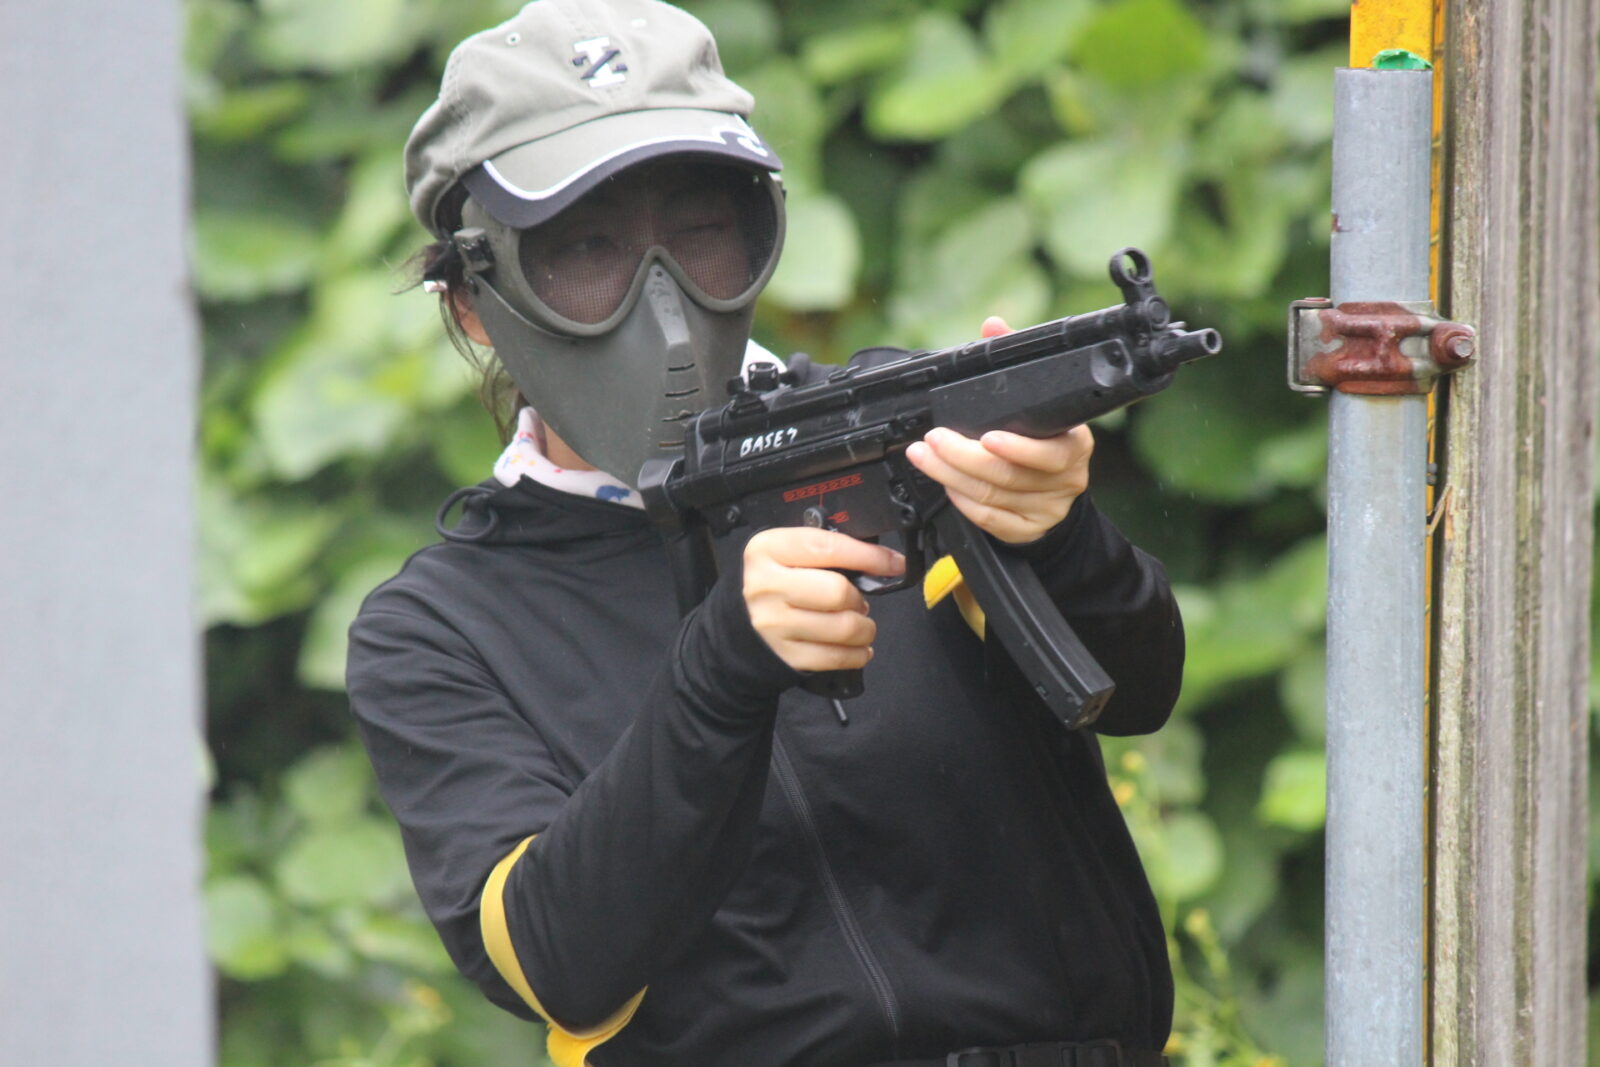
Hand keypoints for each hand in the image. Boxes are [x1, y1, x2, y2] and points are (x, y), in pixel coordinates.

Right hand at [743, 528, 905, 672]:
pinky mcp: (785, 655)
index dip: (870, 556)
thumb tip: (880, 560)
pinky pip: (836, 657)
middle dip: (861, 599)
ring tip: (859, 625)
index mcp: (769, 549)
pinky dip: (858, 653)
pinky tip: (857, 647)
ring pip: (844, 628)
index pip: (829, 548)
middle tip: (859, 603)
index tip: (894, 563)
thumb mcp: (786, 553)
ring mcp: (774, 624)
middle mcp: (767, 586)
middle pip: (839, 592)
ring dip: (865, 628)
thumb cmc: (772, 583)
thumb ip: (825, 551)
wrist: (736, 624)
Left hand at [904, 316, 1093, 544]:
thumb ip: (1014, 363)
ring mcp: (1046, 509)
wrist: (1054, 493)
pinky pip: (988, 519)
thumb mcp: (1035, 400)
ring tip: (924, 456)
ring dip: (951, 476)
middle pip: (1009, 475)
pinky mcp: (1025, 530)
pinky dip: (961, 501)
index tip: (987, 436)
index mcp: (1074, 445)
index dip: (1019, 448)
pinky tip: (944, 483)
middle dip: (963, 457)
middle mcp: (1065, 480)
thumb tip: (994, 326)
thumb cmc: (1043, 438)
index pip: (1051, 453)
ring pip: (992, 497)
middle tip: (933, 440)